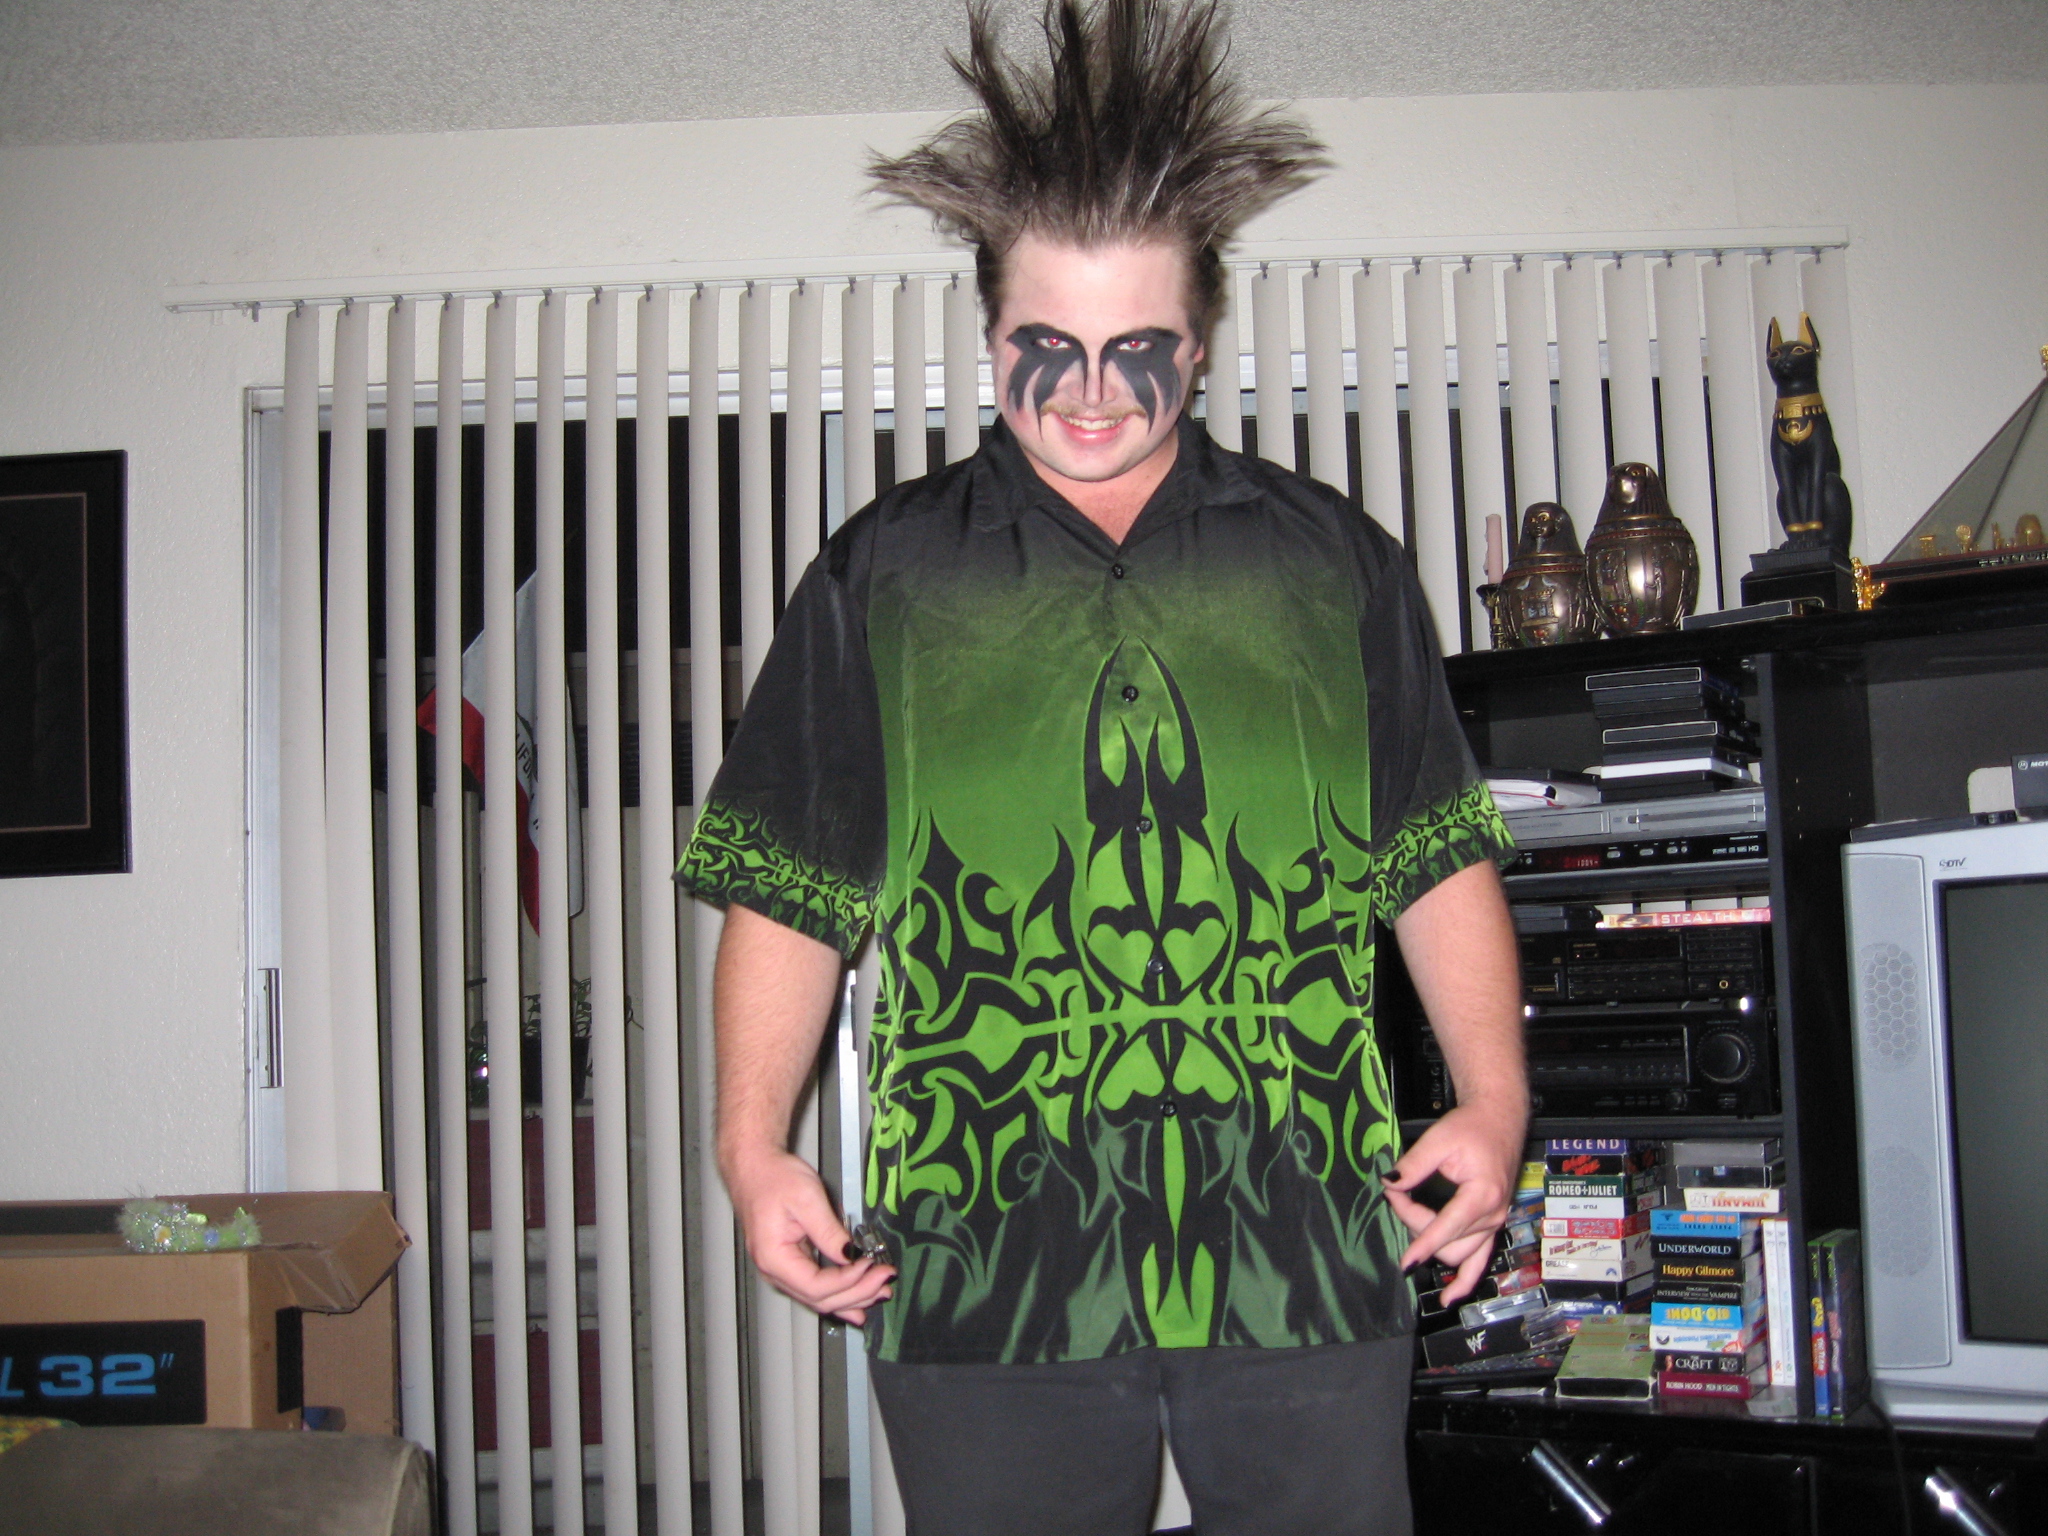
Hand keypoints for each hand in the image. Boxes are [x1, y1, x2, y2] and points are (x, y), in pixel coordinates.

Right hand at [724, 1146, 895, 1323]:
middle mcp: (774, 1272)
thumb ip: (829, 1231)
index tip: (871, 1266)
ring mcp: (781, 1271)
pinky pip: (815, 1289)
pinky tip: (856, 1306)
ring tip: (880, 1293)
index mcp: (774, 1258)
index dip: (848, 1281)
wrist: (754, 1167)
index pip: (816, 1286)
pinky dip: (839, 1296)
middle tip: (885, 1280)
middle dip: (857, 1293)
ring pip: (819, 1299)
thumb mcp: (806, 1198)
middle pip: (820, 1298)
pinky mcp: (790, 1265)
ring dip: (851, 1299)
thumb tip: (851, 1256)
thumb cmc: (774, 1178)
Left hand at [1382, 1098, 1525, 1305]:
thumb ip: (1414, 1165)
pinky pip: (1480, 1261)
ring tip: (1410, 1217)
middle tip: (1396, 1195)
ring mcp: (1494, 1224)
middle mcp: (1492, 1216)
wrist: (1500, 1120)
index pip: (1447, 1229)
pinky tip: (1450, 1297)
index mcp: (1482, 1195)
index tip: (1405, 1262)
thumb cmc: (1472, 1127)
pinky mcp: (1492, 1226)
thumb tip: (1389, 1184)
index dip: (1423, 1244)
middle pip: (1447, 1241)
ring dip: (1430, 1241)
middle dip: (1415, 1224)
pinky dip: (1465, 1280)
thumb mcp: (1439, 1139)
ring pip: (1458, 1253)